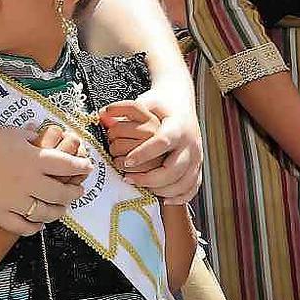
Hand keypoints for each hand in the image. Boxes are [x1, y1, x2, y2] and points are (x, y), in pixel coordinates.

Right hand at [0, 122, 90, 235]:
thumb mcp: (12, 132)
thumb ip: (31, 137)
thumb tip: (41, 136)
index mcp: (33, 159)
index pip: (67, 166)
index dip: (80, 167)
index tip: (87, 168)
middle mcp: (28, 182)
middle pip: (61, 194)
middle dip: (73, 193)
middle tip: (76, 191)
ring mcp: (13, 200)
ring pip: (44, 214)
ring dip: (57, 212)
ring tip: (60, 209)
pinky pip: (21, 227)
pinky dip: (33, 228)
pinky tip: (37, 225)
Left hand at [104, 89, 202, 204]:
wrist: (182, 103)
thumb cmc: (160, 105)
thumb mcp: (146, 102)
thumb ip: (124, 110)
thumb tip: (101, 116)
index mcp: (177, 126)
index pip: (161, 142)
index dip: (144, 153)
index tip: (126, 162)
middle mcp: (189, 143)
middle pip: (174, 168)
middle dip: (149, 178)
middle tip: (127, 177)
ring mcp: (196, 157)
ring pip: (182, 182)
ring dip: (160, 189)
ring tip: (140, 185)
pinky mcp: (198, 167)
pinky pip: (191, 188)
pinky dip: (179, 196)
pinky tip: (163, 198)